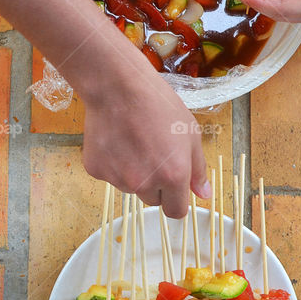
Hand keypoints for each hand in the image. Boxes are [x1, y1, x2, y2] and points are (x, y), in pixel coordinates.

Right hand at [79, 50, 210, 217]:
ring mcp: (117, 179)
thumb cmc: (159, 105)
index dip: (176, 200)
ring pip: (130, 187)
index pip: (175, 212)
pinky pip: (109, 175)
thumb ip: (198, 169)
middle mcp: (144, 184)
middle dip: (155, 184)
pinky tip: (116, 139)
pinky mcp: (96, 170)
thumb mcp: (190, 134)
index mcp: (173, 177)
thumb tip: (204, 194)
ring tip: (133, 141)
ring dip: (133, 173)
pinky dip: (113, 163)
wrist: (118, 86)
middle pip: (152, 200)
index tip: (173, 188)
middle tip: (153, 153)